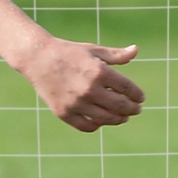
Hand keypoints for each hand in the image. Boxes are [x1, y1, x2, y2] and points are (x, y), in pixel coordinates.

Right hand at [18, 40, 142, 132]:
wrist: (37, 58)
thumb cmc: (68, 52)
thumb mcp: (93, 50)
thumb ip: (116, 55)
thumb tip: (136, 50)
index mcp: (99, 71)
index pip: (127, 88)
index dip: (136, 95)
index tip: (140, 98)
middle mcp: (89, 89)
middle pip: (120, 106)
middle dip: (132, 109)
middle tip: (136, 110)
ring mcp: (76, 103)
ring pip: (105, 119)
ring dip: (118, 119)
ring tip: (123, 117)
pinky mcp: (64, 113)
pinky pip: (86, 126)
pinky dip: (97, 125)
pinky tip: (102, 120)